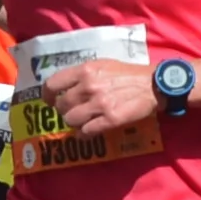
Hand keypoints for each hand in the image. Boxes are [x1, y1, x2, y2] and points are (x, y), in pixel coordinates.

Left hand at [41, 55, 156, 135]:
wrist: (153, 85)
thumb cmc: (127, 73)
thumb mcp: (102, 65)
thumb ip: (82, 74)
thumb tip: (63, 87)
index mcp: (85, 70)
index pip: (52, 84)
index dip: (47, 95)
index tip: (49, 101)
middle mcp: (89, 86)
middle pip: (61, 105)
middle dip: (64, 111)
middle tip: (72, 112)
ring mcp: (99, 104)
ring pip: (71, 120)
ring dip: (74, 123)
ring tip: (81, 121)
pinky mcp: (110, 119)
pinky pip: (86, 131)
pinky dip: (84, 134)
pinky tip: (88, 132)